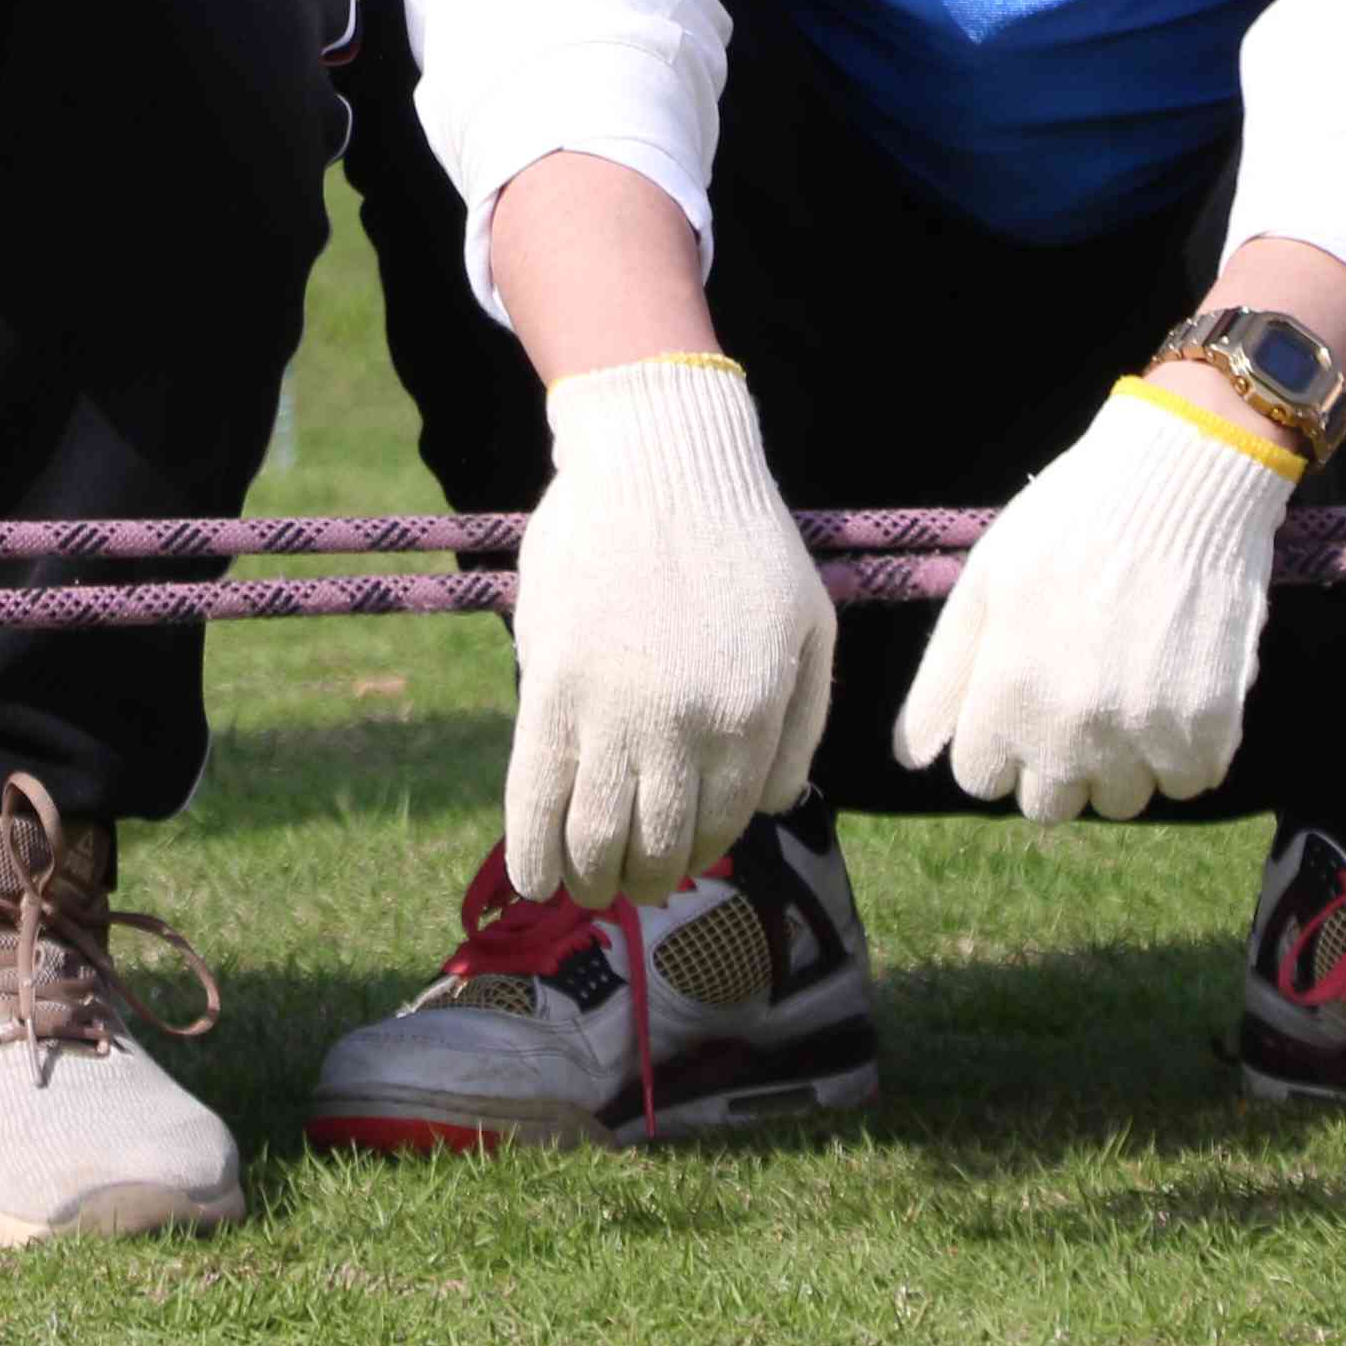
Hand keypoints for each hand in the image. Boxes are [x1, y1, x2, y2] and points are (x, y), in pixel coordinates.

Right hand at [498, 355, 835, 908]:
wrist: (659, 458)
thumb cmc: (743, 538)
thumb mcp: (811, 627)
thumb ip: (801, 725)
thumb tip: (772, 809)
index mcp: (754, 713)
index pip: (726, 823)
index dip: (700, 850)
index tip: (679, 858)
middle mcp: (687, 725)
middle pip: (661, 842)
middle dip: (646, 876)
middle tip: (630, 881)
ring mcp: (615, 709)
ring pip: (598, 833)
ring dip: (592, 877)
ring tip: (586, 887)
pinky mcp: (552, 687)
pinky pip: (535, 795)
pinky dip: (533, 851)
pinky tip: (533, 879)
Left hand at [892, 382, 1295, 823]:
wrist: (1180, 483)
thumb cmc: (1070, 522)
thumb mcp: (985, 584)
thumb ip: (943, 678)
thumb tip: (909, 759)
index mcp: (1006, 695)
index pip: (980, 780)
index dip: (997, 739)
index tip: (1022, 697)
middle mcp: (1070, 731)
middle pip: (1049, 805)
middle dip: (1056, 762)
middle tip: (1079, 694)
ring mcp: (1142, 736)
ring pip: (1121, 802)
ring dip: (1123, 763)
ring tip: (1131, 688)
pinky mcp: (1208, 729)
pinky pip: (1187, 782)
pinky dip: (1184, 750)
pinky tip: (1176, 688)